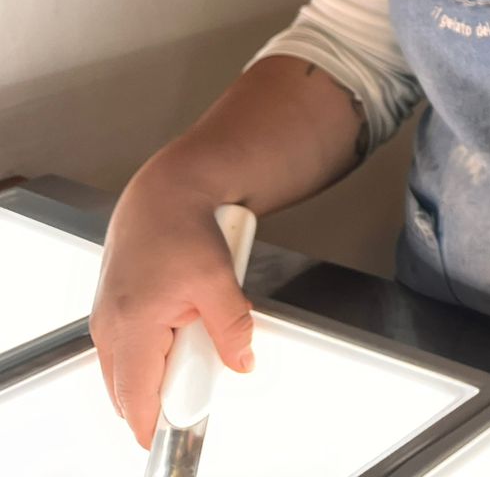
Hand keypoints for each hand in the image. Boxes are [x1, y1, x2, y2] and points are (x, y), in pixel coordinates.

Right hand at [90, 168, 254, 448]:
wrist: (165, 194)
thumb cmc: (184, 227)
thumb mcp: (219, 280)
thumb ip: (232, 327)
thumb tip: (242, 363)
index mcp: (133, 323)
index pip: (135, 396)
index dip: (152, 422)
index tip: (166, 436)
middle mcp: (110, 326)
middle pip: (126, 390)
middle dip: (161, 394)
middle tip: (198, 377)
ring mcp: (107, 320)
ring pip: (127, 370)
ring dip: (159, 369)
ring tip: (193, 339)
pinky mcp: (113, 313)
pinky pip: (130, 350)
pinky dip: (154, 351)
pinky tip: (181, 328)